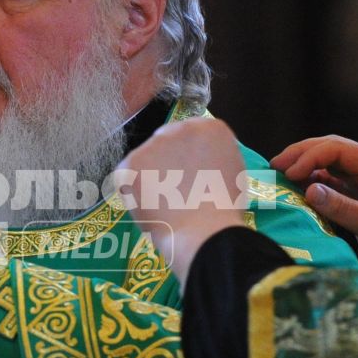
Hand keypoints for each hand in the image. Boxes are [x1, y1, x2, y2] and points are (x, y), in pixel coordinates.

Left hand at [117, 118, 248, 275]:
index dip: (187, 158)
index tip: (188, 175)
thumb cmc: (223, 209)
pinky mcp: (131, 161)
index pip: (190, 136)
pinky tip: (150, 207)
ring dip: (149, 177)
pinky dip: (133, 192)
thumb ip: (210, 159)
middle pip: (166, 142)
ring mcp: (153, 143)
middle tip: (173, 191)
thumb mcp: (230, 172)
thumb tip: (195, 165)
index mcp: (209, 128)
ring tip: (164, 204)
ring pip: (146, 159)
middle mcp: (180, 128)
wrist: (205, 230)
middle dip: (166, 163)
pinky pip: (127, 176)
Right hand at [272, 135, 357, 268]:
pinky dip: (310, 182)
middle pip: (331, 149)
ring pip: (328, 162)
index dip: (311, 156)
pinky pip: (329, 180)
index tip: (289, 173)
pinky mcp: (357, 194)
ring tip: (279, 175)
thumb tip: (308, 190)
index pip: (340, 149)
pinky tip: (295, 188)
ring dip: (304, 166)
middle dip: (302, 154)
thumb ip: (344, 208)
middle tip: (274, 167)